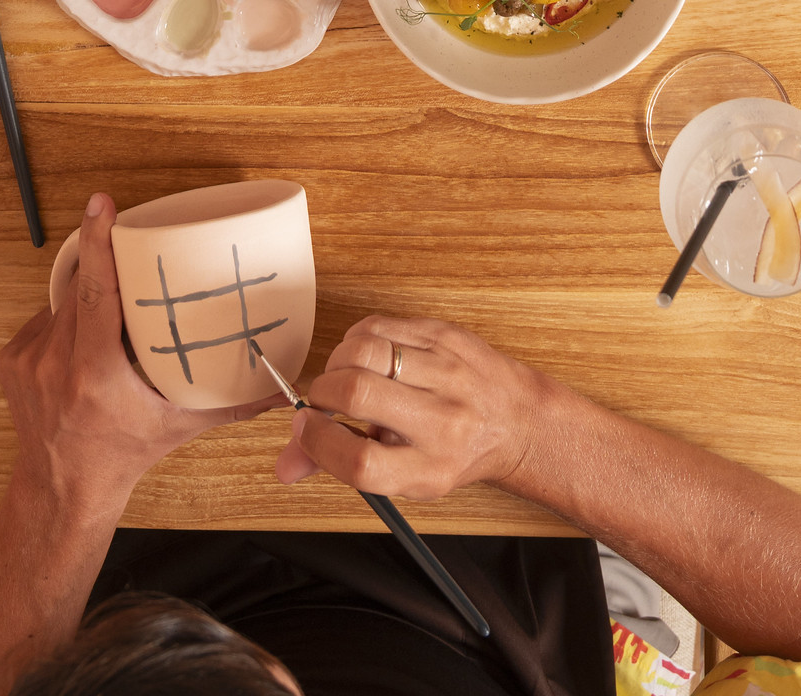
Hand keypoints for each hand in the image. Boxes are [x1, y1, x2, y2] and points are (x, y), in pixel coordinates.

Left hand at [0, 192, 279, 519]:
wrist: (61, 490)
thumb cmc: (122, 456)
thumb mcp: (178, 427)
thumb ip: (231, 404)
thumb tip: (279, 388)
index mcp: (95, 374)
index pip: (94, 293)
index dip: (98, 243)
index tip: (102, 206)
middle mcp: (55, 363)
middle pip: (82, 289)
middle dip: (107, 272)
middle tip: (132, 261)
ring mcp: (28, 360)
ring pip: (62, 302)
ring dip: (87, 301)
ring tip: (111, 325)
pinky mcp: (11, 359)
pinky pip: (44, 318)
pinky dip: (66, 323)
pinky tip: (81, 346)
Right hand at [274, 314, 537, 501]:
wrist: (516, 419)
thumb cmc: (453, 451)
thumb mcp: (405, 475)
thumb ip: (341, 465)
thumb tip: (285, 464)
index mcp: (429, 468)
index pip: (361, 462)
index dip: (319, 443)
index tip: (307, 429)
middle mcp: (441, 421)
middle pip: (358, 394)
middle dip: (322, 393)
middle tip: (322, 400)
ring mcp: (446, 372)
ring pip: (366, 350)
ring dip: (338, 361)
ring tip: (344, 376)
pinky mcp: (444, 335)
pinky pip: (380, 325)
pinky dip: (358, 339)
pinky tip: (366, 356)